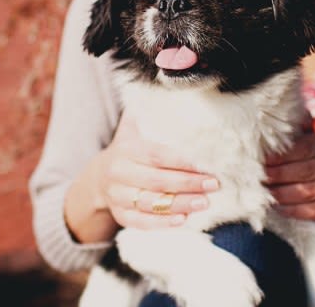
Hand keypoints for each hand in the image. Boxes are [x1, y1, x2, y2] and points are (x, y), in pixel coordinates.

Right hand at [96, 111, 219, 229]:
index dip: (182, 161)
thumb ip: (150, 110)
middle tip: (214, 184)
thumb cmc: (129, 147)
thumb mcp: (133, 126)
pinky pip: (141, 222)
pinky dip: (161, 224)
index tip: (207, 164)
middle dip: (188, 183)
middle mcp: (118, 173)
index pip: (156, 155)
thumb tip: (174, 89)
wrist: (100, 175)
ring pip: (150, 203)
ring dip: (180, 205)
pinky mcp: (121, 215)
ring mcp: (118, 196)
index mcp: (125, 149)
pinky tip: (183, 220)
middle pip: (156, 181)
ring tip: (204, 203)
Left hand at [264, 133, 314, 223]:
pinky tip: (278, 209)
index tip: (263, 160)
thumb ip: (290, 137)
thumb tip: (275, 121)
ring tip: (266, 194)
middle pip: (307, 169)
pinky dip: (294, 210)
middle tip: (260, 179)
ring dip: (284, 193)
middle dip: (280, 175)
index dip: (282, 155)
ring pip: (309, 190)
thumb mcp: (298, 149)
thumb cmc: (303, 167)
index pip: (304, 147)